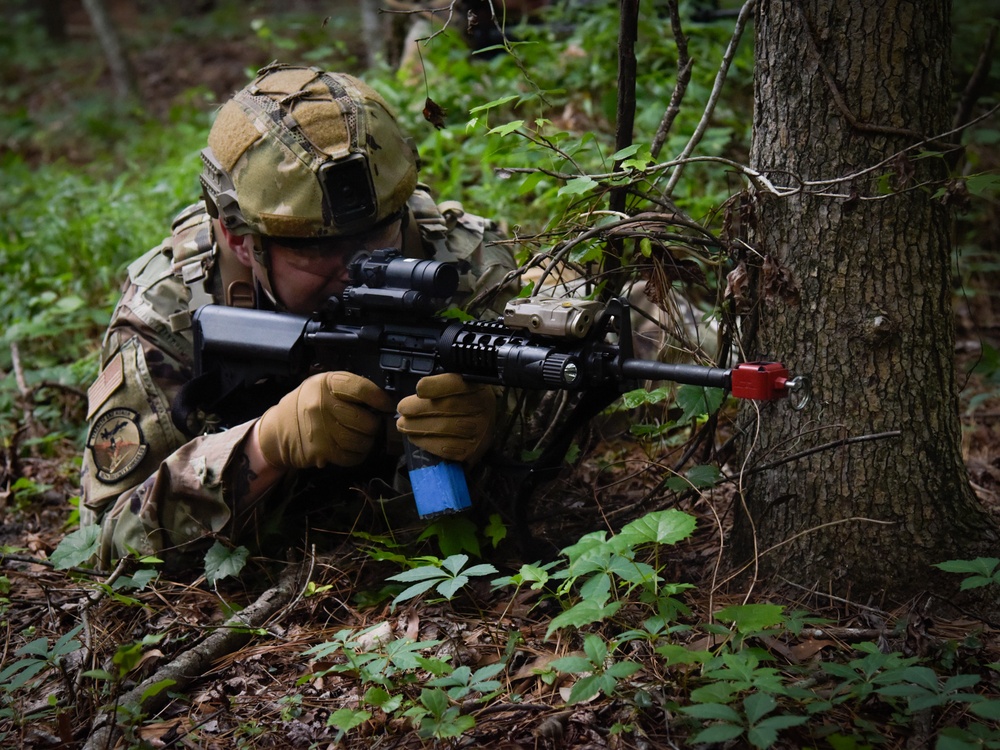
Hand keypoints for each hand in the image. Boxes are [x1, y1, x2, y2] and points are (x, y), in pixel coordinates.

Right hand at [257, 372, 394, 468]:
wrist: (279, 429)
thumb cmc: (308, 405)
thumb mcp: (324, 386)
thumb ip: (349, 389)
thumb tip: (382, 402)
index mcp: (326, 384)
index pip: (361, 389)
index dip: (379, 399)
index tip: (387, 405)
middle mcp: (321, 405)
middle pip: (365, 420)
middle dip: (373, 424)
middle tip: (369, 424)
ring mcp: (320, 430)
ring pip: (361, 441)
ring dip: (366, 441)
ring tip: (360, 436)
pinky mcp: (321, 451)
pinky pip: (352, 457)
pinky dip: (357, 455)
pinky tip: (352, 448)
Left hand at [396, 373, 495, 463]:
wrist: (484, 425)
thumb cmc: (463, 401)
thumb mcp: (457, 386)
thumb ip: (439, 384)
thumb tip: (417, 388)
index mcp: (477, 386)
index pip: (457, 384)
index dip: (437, 386)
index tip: (419, 388)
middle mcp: (482, 408)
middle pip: (448, 407)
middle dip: (419, 408)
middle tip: (402, 409)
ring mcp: (479, 431)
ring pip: (444, 428)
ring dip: (418, 427)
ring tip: (403, 424)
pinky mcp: (472, 450)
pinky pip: (445, 448)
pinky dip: (426, 442)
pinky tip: (415, 437)